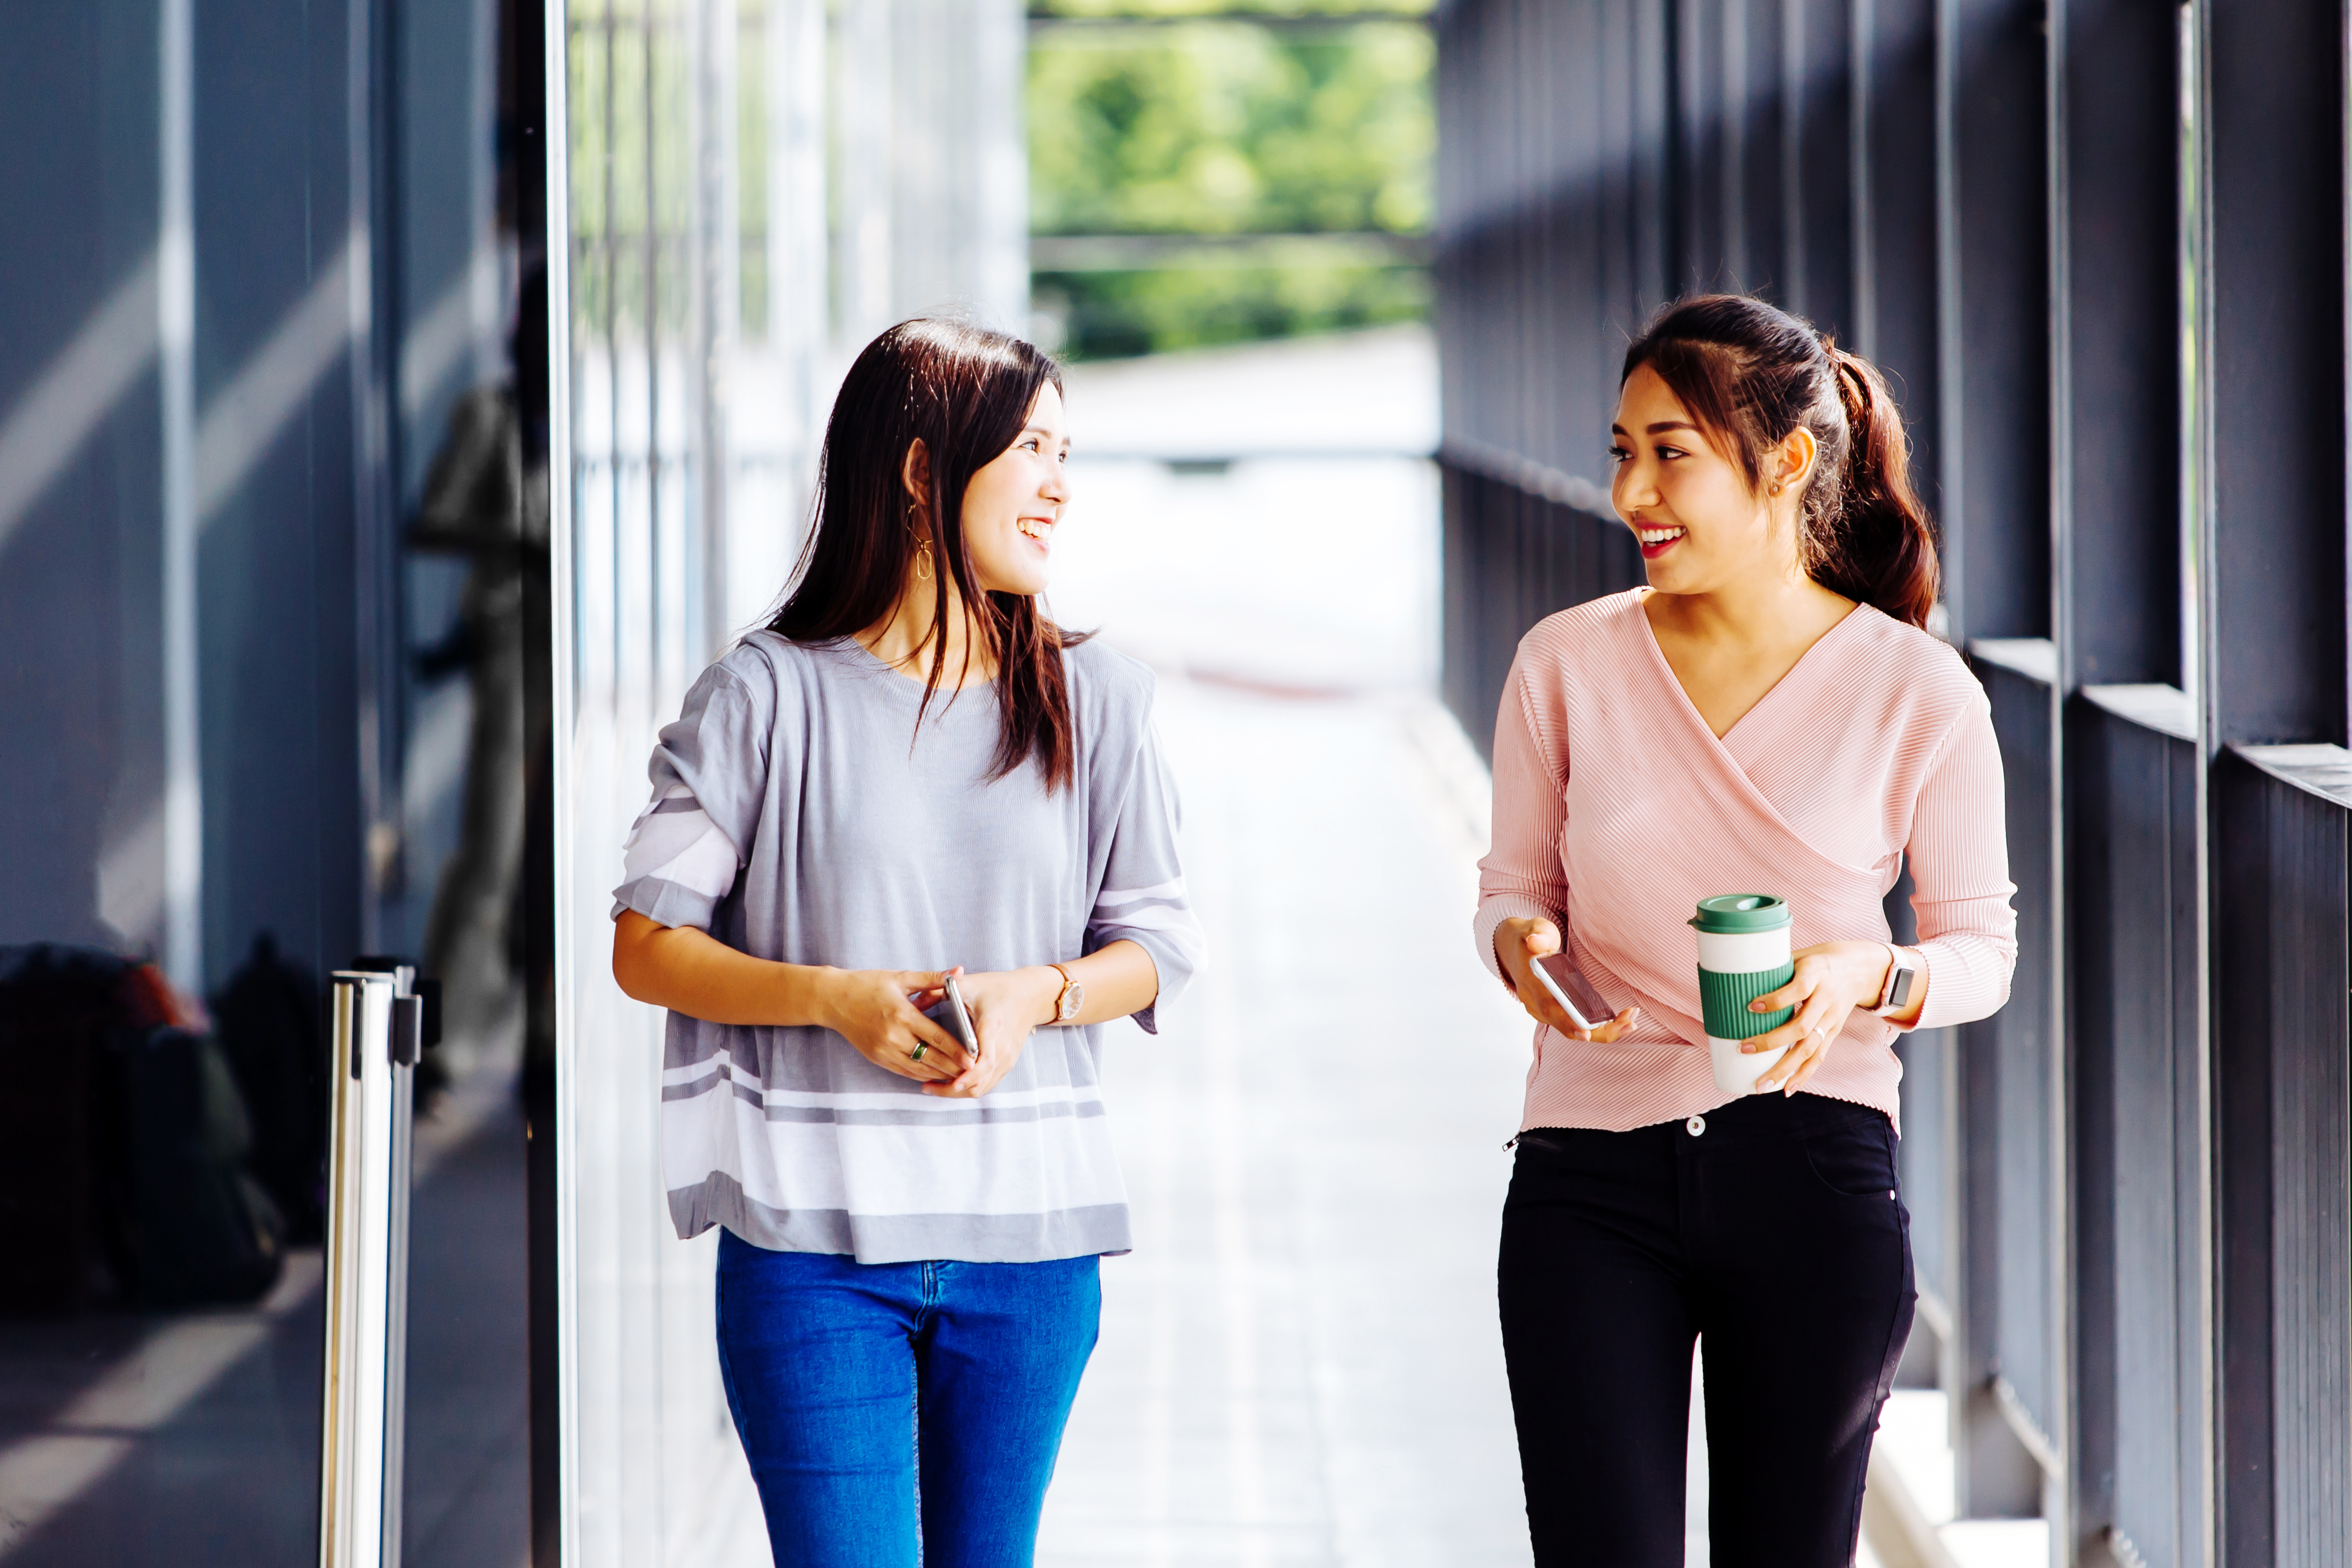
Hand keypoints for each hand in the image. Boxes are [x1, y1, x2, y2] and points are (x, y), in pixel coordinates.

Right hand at [819, 968, 970, 1083]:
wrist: (832, 999)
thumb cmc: (867, 984)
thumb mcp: (901, 977)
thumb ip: (932, 978)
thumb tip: (959, 971)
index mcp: (902, 1014)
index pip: (936, 1037)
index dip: (957, 1050)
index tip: (973, 1058)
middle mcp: (893, 1036)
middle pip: (930, 1058)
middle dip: (953, 1067)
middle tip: (972, 1073)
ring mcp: (884, 1050)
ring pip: (917, 1069)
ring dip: (939, 1074)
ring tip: (958, 1077)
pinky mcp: (876, 1058)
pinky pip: (903, 1071)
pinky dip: (920, 1075)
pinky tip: (935, 1075)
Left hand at [927, 966, 1061, 1097]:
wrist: (1032, 994)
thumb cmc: (999, 988)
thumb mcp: (969, 984)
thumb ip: (939, 991)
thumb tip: (913, 1002)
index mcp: (993, 1029)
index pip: (984, 1063)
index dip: (966, 1077)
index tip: (947, 1082)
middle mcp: (1003, 1049)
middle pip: (980, 1083)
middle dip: (952, 1090)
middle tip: (926, 1087)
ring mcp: (1007, 1059)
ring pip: (983, 1088)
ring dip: (959, 1091)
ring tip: (934, 1086)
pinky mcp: (1008, 1063)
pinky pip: (988, 1084)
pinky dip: (969, 1086)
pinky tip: (951, 1081)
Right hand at [1494, 916, 1639, 1043]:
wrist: (1515, 949)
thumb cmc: (1530, 937)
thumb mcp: (1534, 929)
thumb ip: (1538, 934)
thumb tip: (1536, 941)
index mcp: (1531, 985)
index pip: (1548, 1008)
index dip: (1567, 1023)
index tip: (1586, 1033)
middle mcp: (1536, 1004)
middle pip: (1567, 1027)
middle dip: (1599, 1031)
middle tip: (1629, 1025)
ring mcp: (1544, 1012)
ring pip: (1574, 1030)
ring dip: (1604, 1030)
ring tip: (1631, 1021)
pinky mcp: (1554, 1013)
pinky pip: (1576, 1025)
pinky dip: (1598, 1026)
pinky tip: (1620, 1018)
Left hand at [1741, 941, 1892, 1094]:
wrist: (1860, 969)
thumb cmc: (1819, 961)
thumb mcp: (1800, 956)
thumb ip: (1774, 969)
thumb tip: (1733, 974)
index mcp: (1816, 975)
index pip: (1797, 989)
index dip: (1775, 1000)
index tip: (1750, 1006)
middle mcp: (1826, 999)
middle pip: (1802, 1027)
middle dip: (1771, 1042)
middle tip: (1743, 1049)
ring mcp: (1832, 1019)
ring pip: (1810, 1048)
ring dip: (1785, 1068)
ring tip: (1762, 1084)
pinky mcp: (1834, 1032)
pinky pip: (1819, 1056)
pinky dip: (1803, 1075)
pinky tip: (1786, 1089)